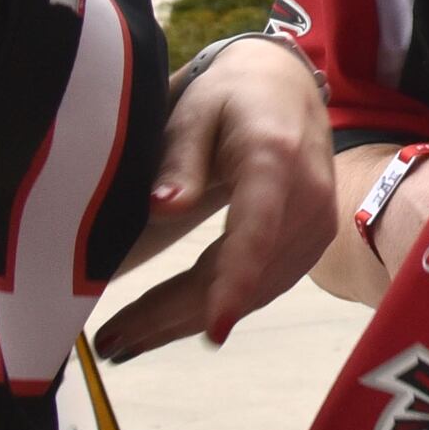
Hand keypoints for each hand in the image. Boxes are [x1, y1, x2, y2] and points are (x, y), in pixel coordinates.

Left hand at [100, 36, 334, 356]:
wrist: (285, 87)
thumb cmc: (231, 96)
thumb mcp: (194, 112)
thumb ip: (181, 160)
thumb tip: (163, 207)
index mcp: (275, 161)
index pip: (257, 231)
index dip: (235, 283)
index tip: (215, 331)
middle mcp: (308, 198)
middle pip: (244, 276)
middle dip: (176, 315)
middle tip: (111, 342)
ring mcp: (317, 224)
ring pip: (252, 292)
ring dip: (188, 320)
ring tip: (126, 338)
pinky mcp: (311, 242)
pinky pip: (263, 287)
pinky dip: (216, 307)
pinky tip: (172, 322)